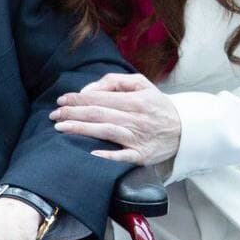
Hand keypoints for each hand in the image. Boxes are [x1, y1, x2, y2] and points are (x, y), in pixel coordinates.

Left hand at [50, 73, 181, 164]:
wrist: (185, 129)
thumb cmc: (157, 105)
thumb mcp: (141, 84)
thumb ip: (114, 82)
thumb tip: (89, 90)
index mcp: (134, 100)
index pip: (99, 98)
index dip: (78, 99)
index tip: (61, 100)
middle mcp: (135, 118)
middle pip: (98, 114)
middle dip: (73, 113)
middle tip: (54, 115)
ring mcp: (138, 138)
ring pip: (105, 132)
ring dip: (81, 129)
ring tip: (61, 128)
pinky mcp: (141, 156)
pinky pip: (122, 156)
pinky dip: (107, 155)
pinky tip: (90, 153)